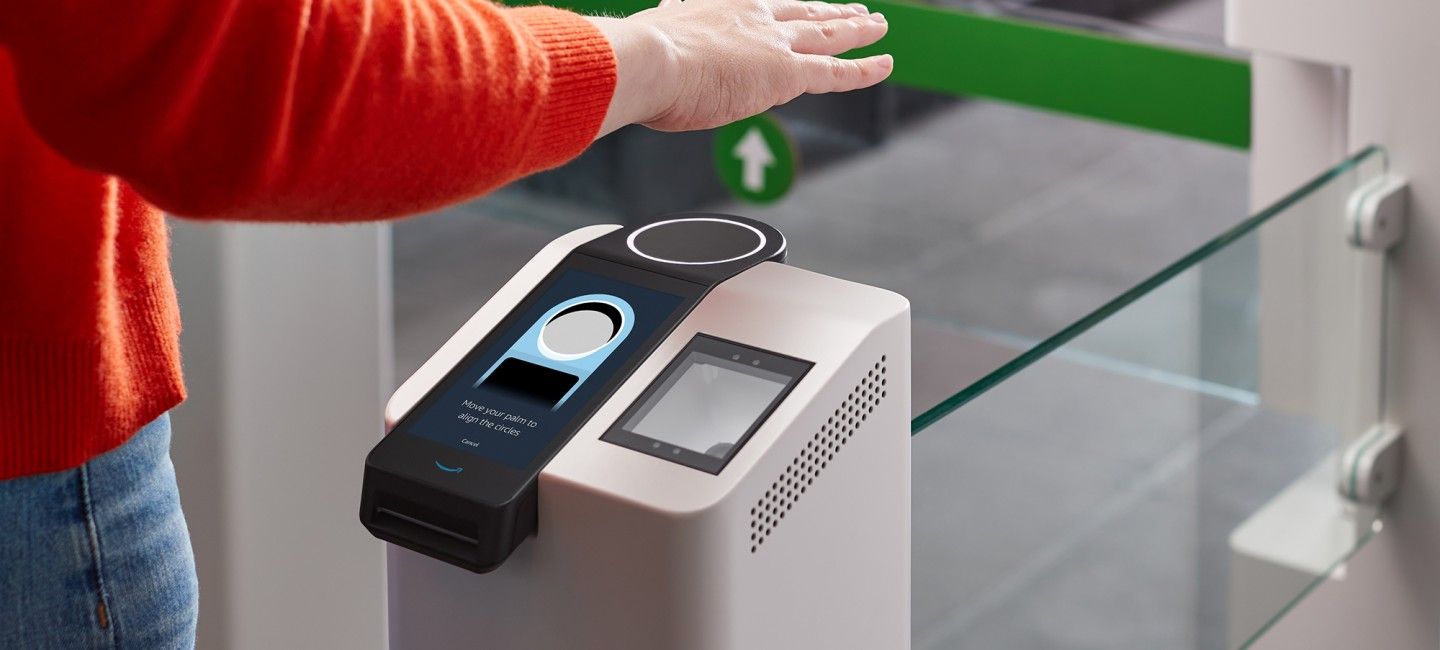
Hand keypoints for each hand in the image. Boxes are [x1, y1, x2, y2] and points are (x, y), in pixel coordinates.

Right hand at [587, 0, 891, 136]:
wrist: (647, 63)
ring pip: (828, 35)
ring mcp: (774, 44)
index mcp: (721, 8)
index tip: (796, 9)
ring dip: (857, 30)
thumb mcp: (655, 40)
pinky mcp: (787, 73)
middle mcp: (754, 18)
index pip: (764, 9)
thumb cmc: (641, 62)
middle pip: (804, 13)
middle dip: (831, 12)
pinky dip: (864, 69)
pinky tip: (886, 64)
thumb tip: (651, 49)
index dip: (785, 11)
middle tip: (854, 11)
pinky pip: (836, 72)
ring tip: (879, 27)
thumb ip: (667, 45)